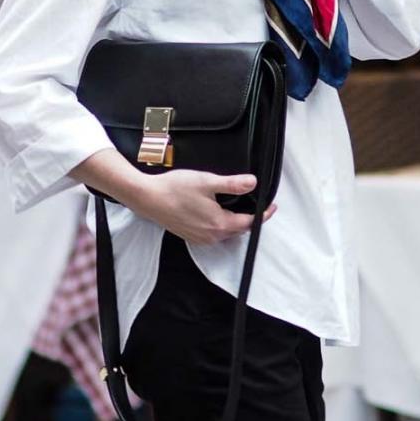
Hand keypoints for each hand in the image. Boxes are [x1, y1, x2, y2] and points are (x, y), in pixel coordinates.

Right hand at [135, 169, 276, 244]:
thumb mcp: (207, 181)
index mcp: (220, 224)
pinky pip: (214, 234)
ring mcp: (201, 238)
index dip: (263, 214)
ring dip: (235, 222)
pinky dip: (221, 225)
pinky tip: (217, 212)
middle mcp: (212, 236)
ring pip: (226, 232)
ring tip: (239, 207)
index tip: (271, 206)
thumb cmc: (174, 189)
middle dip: (250, 218)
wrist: (147, 198)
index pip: (250, 223)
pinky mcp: (191, 236)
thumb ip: (232, 184)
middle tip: (258, 204)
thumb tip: (253, 183)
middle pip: (239, 229)